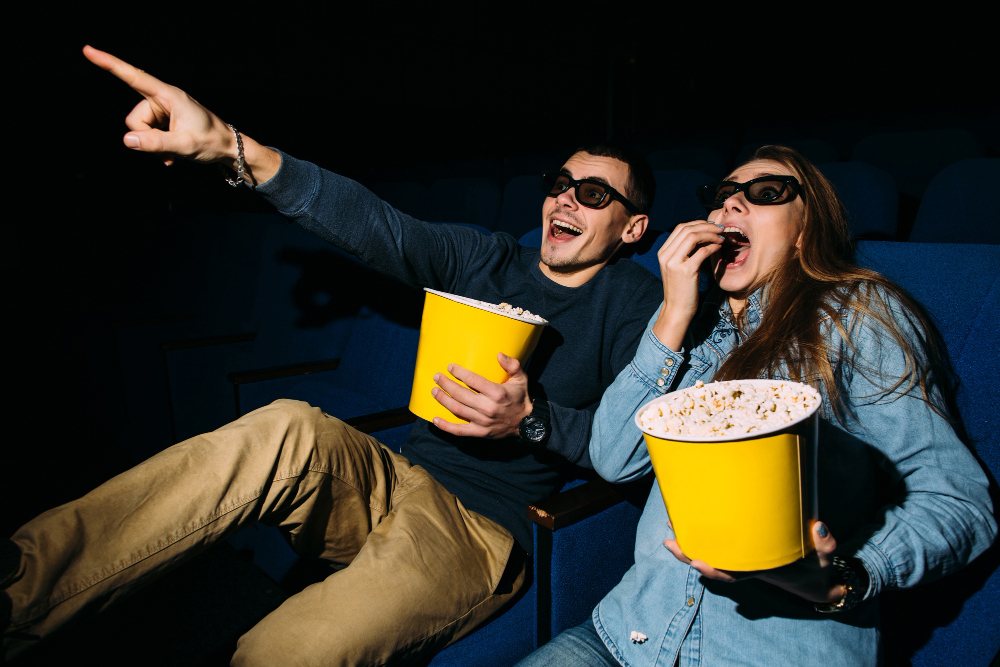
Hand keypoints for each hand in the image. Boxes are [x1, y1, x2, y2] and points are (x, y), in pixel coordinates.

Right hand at [82, 45, 280, 180]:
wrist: (229, 149)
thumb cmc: (211, 142)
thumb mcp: (184, 145)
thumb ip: (155, 143)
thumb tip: (127, 140)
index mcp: (168, 96)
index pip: (134, 77)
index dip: (109, 64)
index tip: (88, 50)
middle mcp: (163, 100)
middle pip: (135, 118)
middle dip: (145, 137)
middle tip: (170, 148)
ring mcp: (164, 112)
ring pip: (140, 130)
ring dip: (153, 145)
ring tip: (175, 152)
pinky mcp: (165, 122)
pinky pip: (148, 136)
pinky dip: (158, 148)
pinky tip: (173, 156)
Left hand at [429, 353, 531, 438]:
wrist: (527, 423)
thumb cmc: (520, 398)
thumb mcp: (521, 379)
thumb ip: (512, 365)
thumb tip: (499, 354)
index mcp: (497, 393)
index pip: (473, 380)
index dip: (459, 373)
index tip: (450, 367)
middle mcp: (488, 408)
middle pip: (461, 394)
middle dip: (446, 384)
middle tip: (437, 377)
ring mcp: (482, 422)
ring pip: (457, 410)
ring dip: (443, 400)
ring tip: (434, 391)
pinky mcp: (479, 432)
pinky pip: (459, 431)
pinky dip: (445, 426)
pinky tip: (435, 420)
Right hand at [651, 220, 723, 349]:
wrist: (677, 310)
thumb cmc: (681, 289)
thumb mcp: (678, 267)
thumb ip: (685, 251)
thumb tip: (703, 234)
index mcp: (663, 252)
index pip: (680, 228)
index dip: (698, 223)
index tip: (712, 226)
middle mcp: (666, 255)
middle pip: (687, 229)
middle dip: (706, 226)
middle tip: (721, 229)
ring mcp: (674, 262)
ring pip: (693, 236)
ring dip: (710, 234)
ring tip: (722, 237)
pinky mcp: (686, 271)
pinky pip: (702, 251)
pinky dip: (713, 246)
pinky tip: (720, 247)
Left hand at [663, 520, 846, 603]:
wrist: (814, 577)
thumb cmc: (817, 566)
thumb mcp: (825, 557)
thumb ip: (824, 543)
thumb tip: (817, 526)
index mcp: (762, 570)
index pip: (735, 574)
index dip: (714, 570)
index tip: (697, 563)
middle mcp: (747, 565)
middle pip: (713, 563)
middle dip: (689, 554)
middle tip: (669, 541)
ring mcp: (743, 557)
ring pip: (711, 552)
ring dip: (689, 542)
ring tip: (670, 525)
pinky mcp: (743, 547)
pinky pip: (718, 543)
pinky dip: (702, 533)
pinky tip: (688, 518)